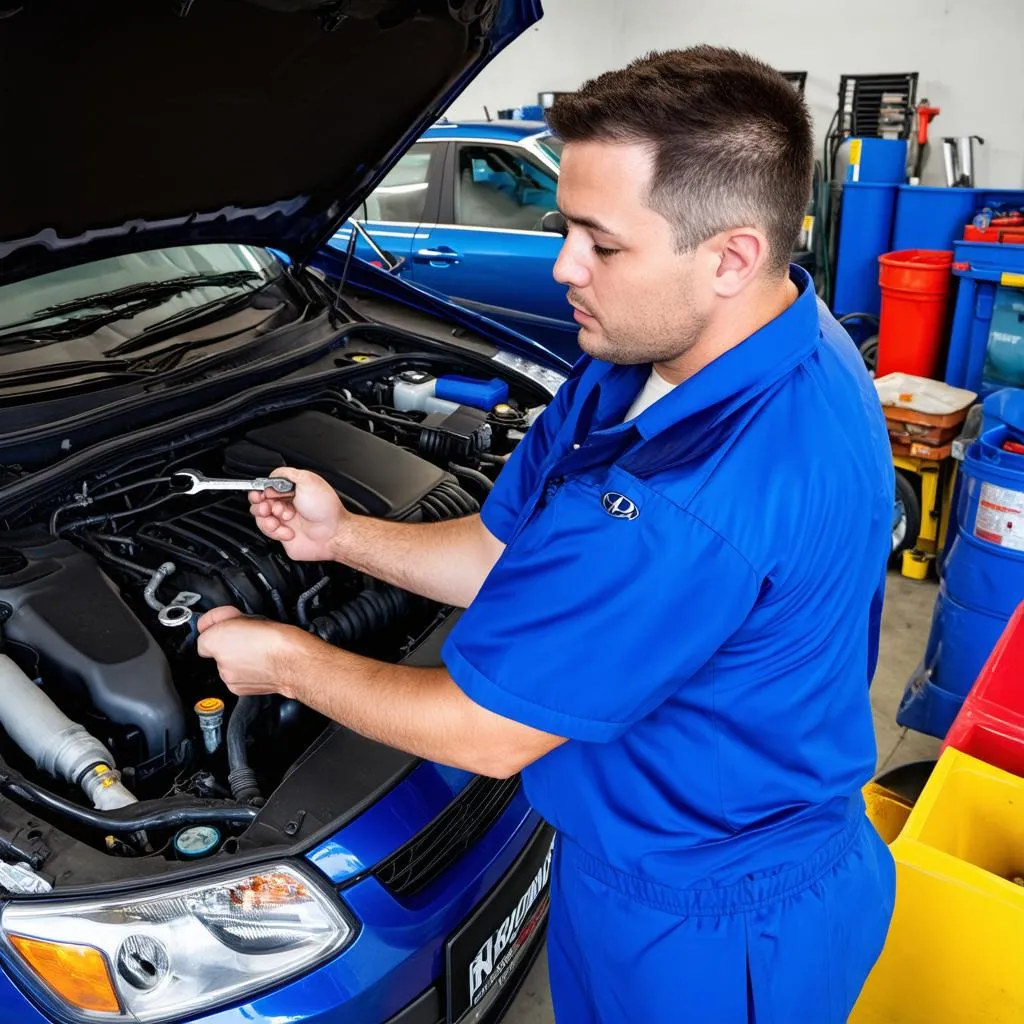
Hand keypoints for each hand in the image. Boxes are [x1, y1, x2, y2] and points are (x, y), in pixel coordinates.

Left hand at [196, 606, 312, 696]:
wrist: (294, 662)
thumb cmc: (276, 640)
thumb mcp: (247, 615)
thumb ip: (221, 619)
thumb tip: (212, 622)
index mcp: (215, 641)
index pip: (204, 634)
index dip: (218, 626)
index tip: (228, 624)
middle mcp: (218, 662)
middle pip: (216, 650)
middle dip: (229, 643)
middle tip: (248, 636)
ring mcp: (229, 678)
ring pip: (228, 664)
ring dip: (238, 658)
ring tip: (257, 650)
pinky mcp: (240, 689)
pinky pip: (236, 677)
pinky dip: (245, 672)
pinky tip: (259, 663)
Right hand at [248, 467, 348, 562]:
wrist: (333, 533)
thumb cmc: (326, 509)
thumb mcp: (308, 480)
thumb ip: (287, 474)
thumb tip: (273, 475)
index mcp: (292, 491)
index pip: (267, 489)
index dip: (260, 491)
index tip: (260, 493)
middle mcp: (287, 505)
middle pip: (260, 503)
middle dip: (260, 504)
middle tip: (268, 507)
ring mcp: (284, 521)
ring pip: (261, 519)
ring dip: (266, 519)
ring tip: (279, 518)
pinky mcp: (283, 536)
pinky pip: (268, 533)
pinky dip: (276, 531)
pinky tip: (288, 531)